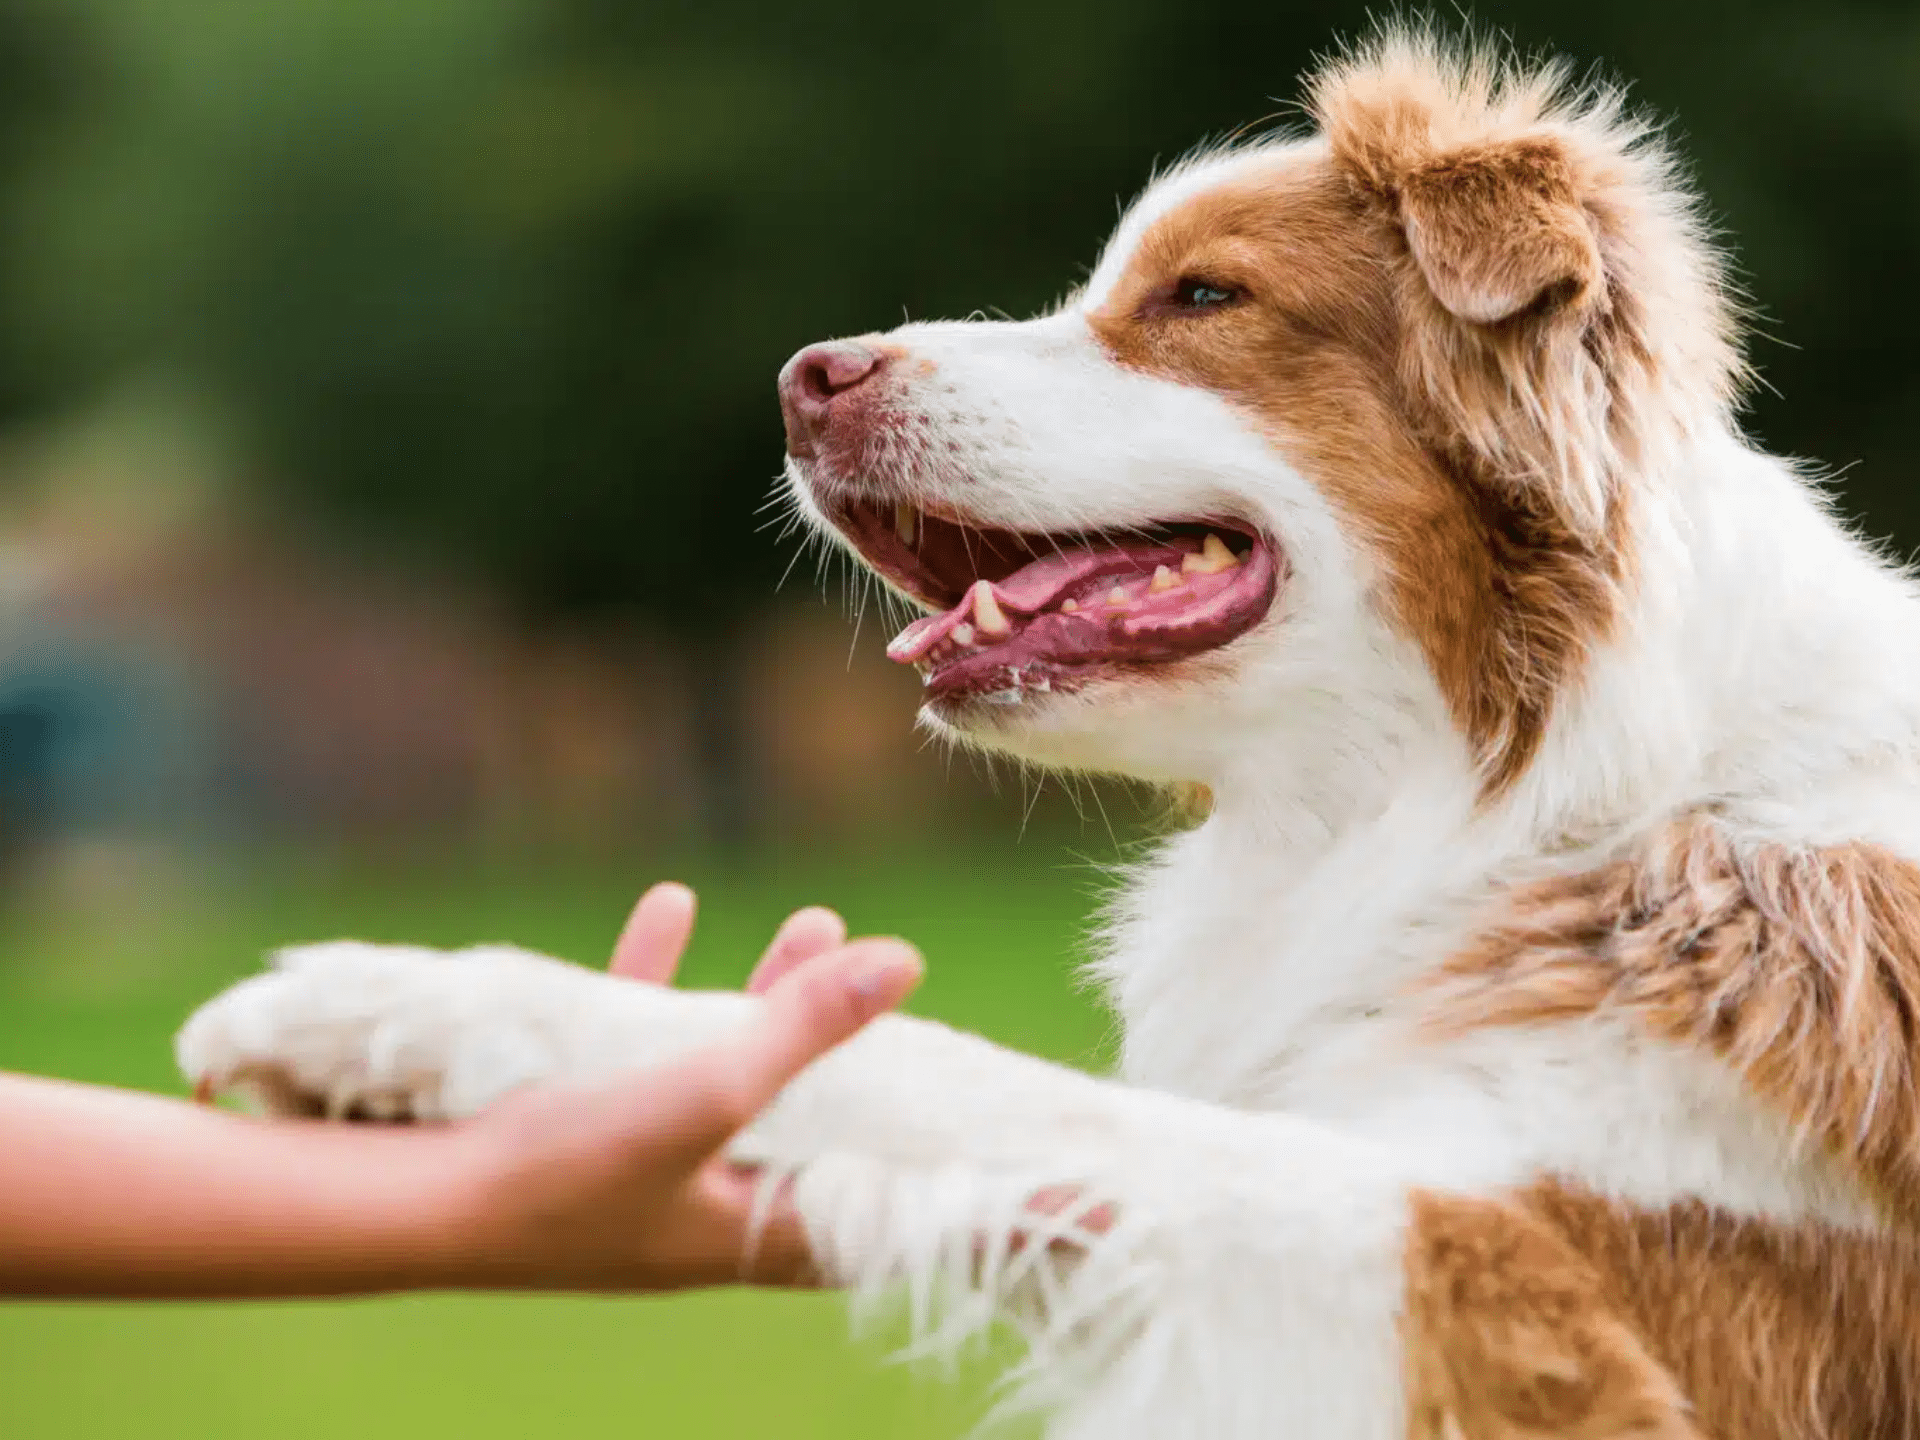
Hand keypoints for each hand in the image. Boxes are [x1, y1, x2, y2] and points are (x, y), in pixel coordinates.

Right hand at [442, 886, 920, 1291]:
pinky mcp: (571, 1121)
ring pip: (724, 1070)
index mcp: (747, 1232)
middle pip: (803, 1119)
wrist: (400, 1202)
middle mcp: (698, 1206)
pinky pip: (635, 1045)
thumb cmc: (564, 1171)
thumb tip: (905, 962)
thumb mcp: (707, 1093)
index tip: (965, 1105)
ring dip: (765, 997)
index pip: (865, 1207)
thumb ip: (803, 1028)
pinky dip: (658, 979)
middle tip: (881, 971)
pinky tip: (669, 903)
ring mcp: (633, 1165)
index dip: (918, 1161)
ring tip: (814, 923)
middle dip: (847, 1042)